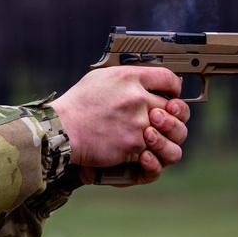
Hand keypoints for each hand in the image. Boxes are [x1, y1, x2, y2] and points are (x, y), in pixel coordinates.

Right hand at [50, 67, 190, 185]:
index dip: (174, 87)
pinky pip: (155, 154)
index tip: (171, 95)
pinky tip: (142, 156)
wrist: (61, 130)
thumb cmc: (75, 105)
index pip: (168, 78)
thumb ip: (124, 78)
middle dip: (173, 116)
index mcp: (129, 78)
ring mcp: (138, 123)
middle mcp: (138, 98)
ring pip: (174, 133)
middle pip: (176, 108)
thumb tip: (139, 81)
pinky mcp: (133, 146)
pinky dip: (151, 158)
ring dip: (168, 138)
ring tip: (154, 139)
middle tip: (162, 121)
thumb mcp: (99, 78)